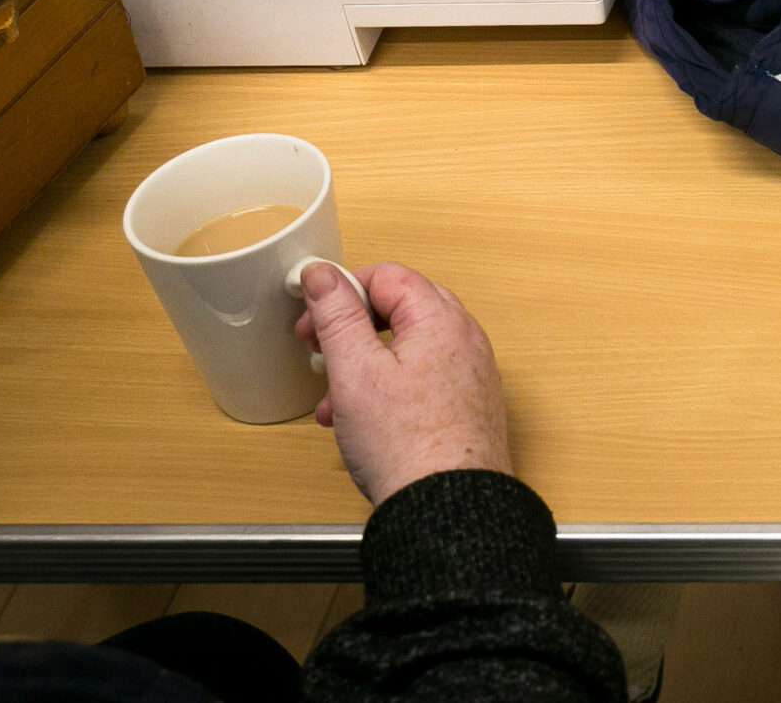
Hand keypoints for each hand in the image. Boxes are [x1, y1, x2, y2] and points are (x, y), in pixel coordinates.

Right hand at [295, 261, 510, 506]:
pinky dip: (385, 388)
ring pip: (405, 348)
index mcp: (441, 320)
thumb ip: (338, 316)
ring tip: (332, 402)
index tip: (310, 317)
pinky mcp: (466, 403)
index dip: (342, 290)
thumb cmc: (406, 444)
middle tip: (319, 351)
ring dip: (362, 367)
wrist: (447, 506)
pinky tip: (358, 422)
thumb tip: (323, 274)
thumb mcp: (355, 371)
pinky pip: (420, 378)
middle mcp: (464, 339)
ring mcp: (469, 372)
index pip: (388, 276)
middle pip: (400, 309)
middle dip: (352, 329)